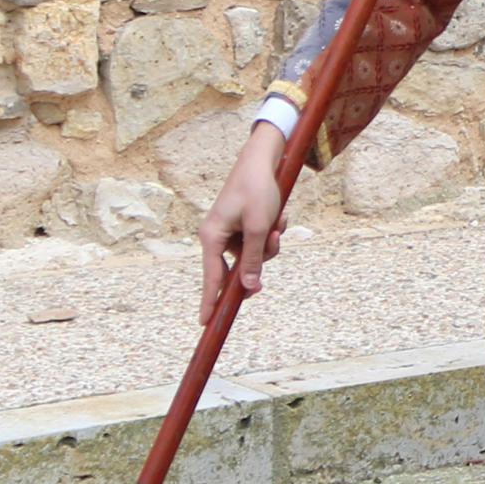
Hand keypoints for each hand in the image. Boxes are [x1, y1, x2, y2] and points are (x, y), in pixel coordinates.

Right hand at [197, 120, 291, 320]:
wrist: (263, 161)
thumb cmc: (257, 190)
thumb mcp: (258, 227)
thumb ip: (253, 259)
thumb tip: (249, 288)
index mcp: (212, 237)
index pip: (211, 278)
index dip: (211, 301)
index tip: (206, 323)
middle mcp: (218, 238)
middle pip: (239, 268)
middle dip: (260, 256)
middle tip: (272, 236)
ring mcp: (231, 234)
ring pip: (255, 256)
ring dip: (271, 242)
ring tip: (277, 219)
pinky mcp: (244, 228)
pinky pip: (260, 242)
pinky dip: (272, 231)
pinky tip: (278, 213)